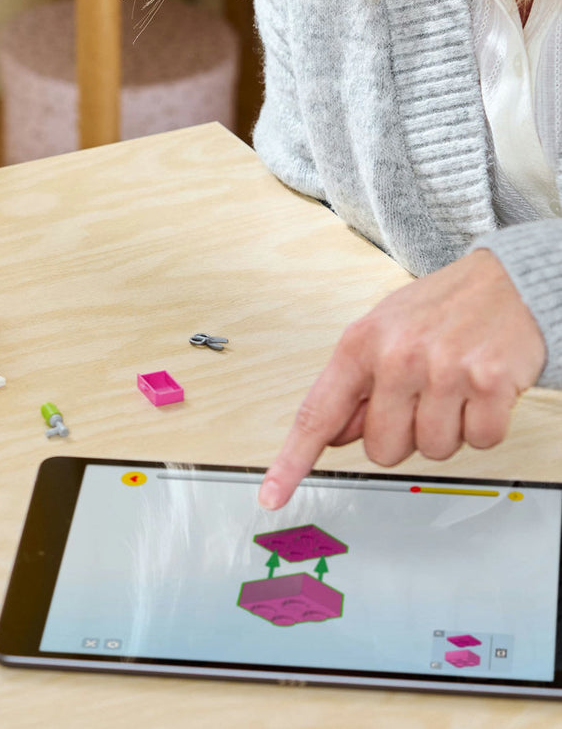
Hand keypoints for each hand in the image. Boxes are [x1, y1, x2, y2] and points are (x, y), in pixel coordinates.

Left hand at [259, 249, 545, 509]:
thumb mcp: (380, 333)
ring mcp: (443, 371)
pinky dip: (482, 425)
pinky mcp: (489, 383)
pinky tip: (479, 391)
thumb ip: (355, 385)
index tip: (272, 494)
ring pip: (431, 450)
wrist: (503, 282)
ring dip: (445, 429)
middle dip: (401, 434)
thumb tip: (336, 434)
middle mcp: (396, 358)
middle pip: (381, 450)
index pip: (317, 415)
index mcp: (358, 345)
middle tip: (419, 397)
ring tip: (451, 388)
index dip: (292, 461)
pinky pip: (479, 441)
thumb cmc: (436, 309)